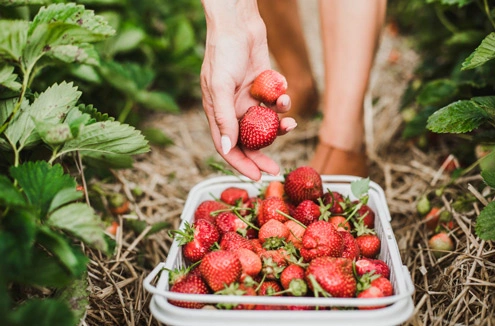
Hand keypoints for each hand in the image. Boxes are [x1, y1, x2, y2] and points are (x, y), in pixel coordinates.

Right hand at [201, 0, 296, 180]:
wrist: (238, 23)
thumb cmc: (223, 52)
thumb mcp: (220, 86)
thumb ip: (223, 117)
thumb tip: (228, 148)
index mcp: (217, 112)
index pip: (228, 146)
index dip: (241, 164)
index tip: (256, 177)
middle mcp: (233, 109)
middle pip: (248, 141)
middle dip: (262, 155)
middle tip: (276, 169)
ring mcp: (248, 98)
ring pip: (265, 123)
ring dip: (279, 126)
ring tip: (290, 123)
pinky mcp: (263, 87)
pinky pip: (274, 102)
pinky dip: (281, 101)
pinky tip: (284, 92)